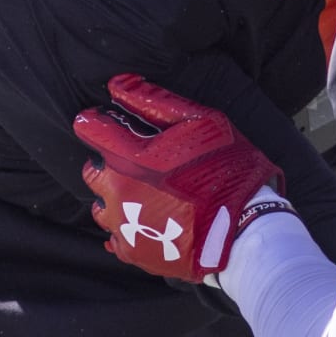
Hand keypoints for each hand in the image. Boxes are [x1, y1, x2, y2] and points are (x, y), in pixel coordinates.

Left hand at [74, 74, 286, 282]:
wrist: (245, 229)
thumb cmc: (226, 168)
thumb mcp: (200, 121)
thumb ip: (154, 102)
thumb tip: (119, 84)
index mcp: (131, 158)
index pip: (90, 129)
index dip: (97, 120)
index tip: (107, 120)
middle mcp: (118, 194)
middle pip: (93, 171)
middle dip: (109, 161)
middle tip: (138, 160)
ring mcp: (124, 227)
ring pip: (100, 206)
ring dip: (115, 195)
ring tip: (147, 192)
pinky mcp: (133, 253)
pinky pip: (113, 237)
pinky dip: (127, 226)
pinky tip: (150, 218)